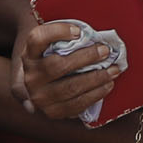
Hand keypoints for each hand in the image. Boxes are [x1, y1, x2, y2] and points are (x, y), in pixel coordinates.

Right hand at [12, 18, 130, 121]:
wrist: (40, 86)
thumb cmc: (53, 59)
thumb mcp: (51, 46)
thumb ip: (66, 40)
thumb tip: (94, 37)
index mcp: (29, 54)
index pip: (37, 39)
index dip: (57, 32)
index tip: (78, 31)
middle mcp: (30, 77)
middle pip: (57, 66)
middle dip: (86, 58)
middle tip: (106, 50)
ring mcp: (39, 97)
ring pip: (69, 88)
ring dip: (96, 78)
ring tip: (113, 70)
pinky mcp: (52, 112)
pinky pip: (76, 105)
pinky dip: (95, 95)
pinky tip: (107, 85)